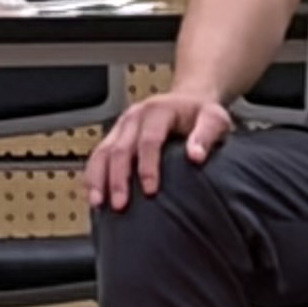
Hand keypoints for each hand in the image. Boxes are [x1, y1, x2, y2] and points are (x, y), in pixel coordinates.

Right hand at [84, 90, 232, 209]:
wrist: (187, 101)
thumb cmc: (200, 114)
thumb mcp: (214, 118)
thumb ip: (206, 135)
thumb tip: (196, 156)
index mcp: (158, 111)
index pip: (148, 140)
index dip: (148, 166)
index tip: (150, 191)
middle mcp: (134, 118)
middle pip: (119, 149)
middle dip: (118, 179)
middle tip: (120, 205)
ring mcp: (120, 127)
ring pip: (101, 153)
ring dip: (98, 179)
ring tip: (97, 203)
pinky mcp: (114, 136)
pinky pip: (97, 156)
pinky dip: (93, 176)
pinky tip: (93, 195)